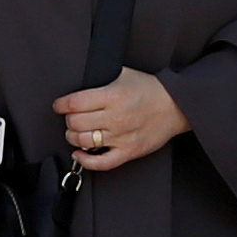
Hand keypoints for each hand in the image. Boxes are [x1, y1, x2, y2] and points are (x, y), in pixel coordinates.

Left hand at [54, 68, 185, 173]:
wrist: (176, 106)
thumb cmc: (151, 90)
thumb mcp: (124, 73)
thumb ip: (101, 77)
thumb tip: (80, 80)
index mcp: (112, 96)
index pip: (74, 103)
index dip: (61, 105)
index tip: (59, 105)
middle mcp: (115, 117)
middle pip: (76, 123)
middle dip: (68, 120)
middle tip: (71, 117)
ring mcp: (121, 137)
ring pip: (84, 142)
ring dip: (73, 137)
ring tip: (76, 132)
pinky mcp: (128, 151)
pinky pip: (102, 163)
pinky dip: (85, 161)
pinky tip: (80, 153)